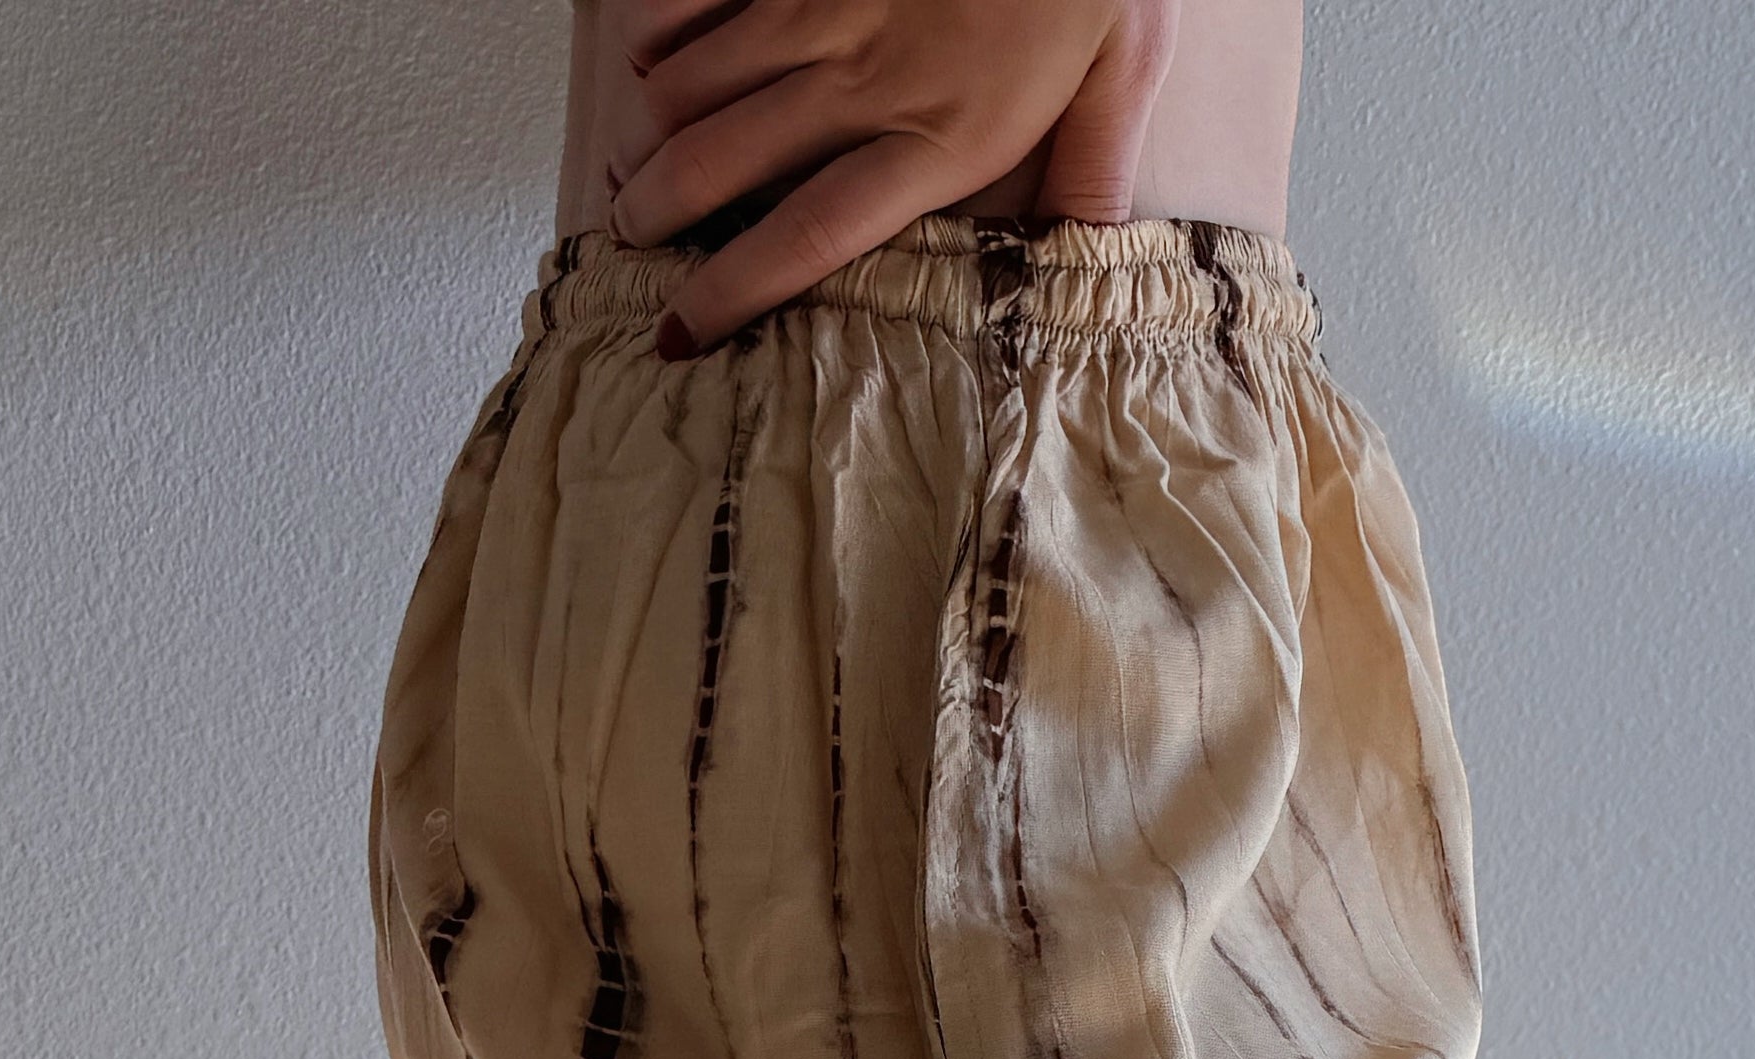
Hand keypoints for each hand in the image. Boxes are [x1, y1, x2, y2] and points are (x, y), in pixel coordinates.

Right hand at [609, 0, 1182, 348]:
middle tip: (630, 235)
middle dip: (654, 208)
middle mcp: (867, 78)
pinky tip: (651, 58)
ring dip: (649, 129)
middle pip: (723, 162)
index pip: (810, 237)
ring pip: (697, 80)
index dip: (730, 289)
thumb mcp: (1125, 69)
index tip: (679, 331)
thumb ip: (1095, 170)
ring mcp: (826, 3)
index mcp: (944, 137)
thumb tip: (1087, 261)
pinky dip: (662, 27)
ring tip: (630, 165)